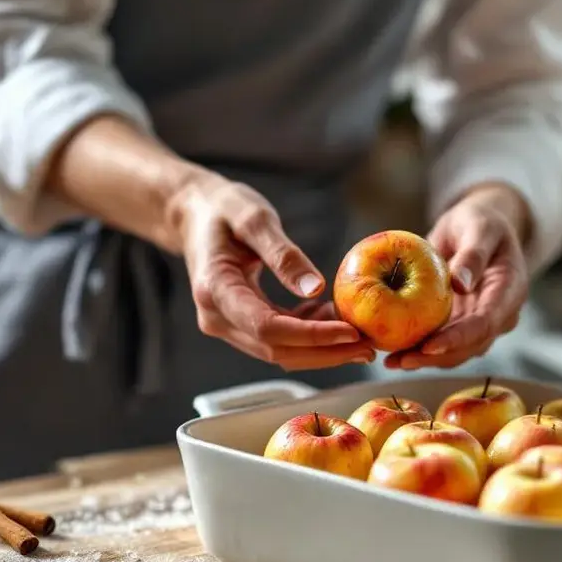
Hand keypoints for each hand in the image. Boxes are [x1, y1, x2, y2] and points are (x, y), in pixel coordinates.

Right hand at [171, 172, 375, 370]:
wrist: (193, 215)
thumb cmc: (222, 209)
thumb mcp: (254, 218)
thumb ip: (282, 254)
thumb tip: (316, 289)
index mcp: (216, 290)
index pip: (268, 328)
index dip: (312, 336)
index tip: (351, 333)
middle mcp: (217, 318)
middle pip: (276, 350)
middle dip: (325, 352)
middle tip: (368, 346)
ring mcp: (226, 325)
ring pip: (279, 351)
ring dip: (320, 348)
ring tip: (359, 334)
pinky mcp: (238, 324)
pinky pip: (277, 339)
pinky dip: (308, 335)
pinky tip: (331, 317)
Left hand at [384, 184, 530, 370]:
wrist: (482, 229)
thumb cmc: (480, 222)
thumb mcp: (479, 227)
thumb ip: (473, 254)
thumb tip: (461, 284)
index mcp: (511, 290)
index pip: (486, 322)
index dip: (458, 338)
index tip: (429, 346)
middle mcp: (500, 314)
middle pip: (471, 345)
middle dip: (435, 358)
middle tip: (400, 361)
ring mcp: (483, 323)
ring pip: (457, 352)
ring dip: (425, 360)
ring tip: (391, 362)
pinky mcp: (463, 325)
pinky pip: (444, 344)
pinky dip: (421, 350)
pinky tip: (394, 353)